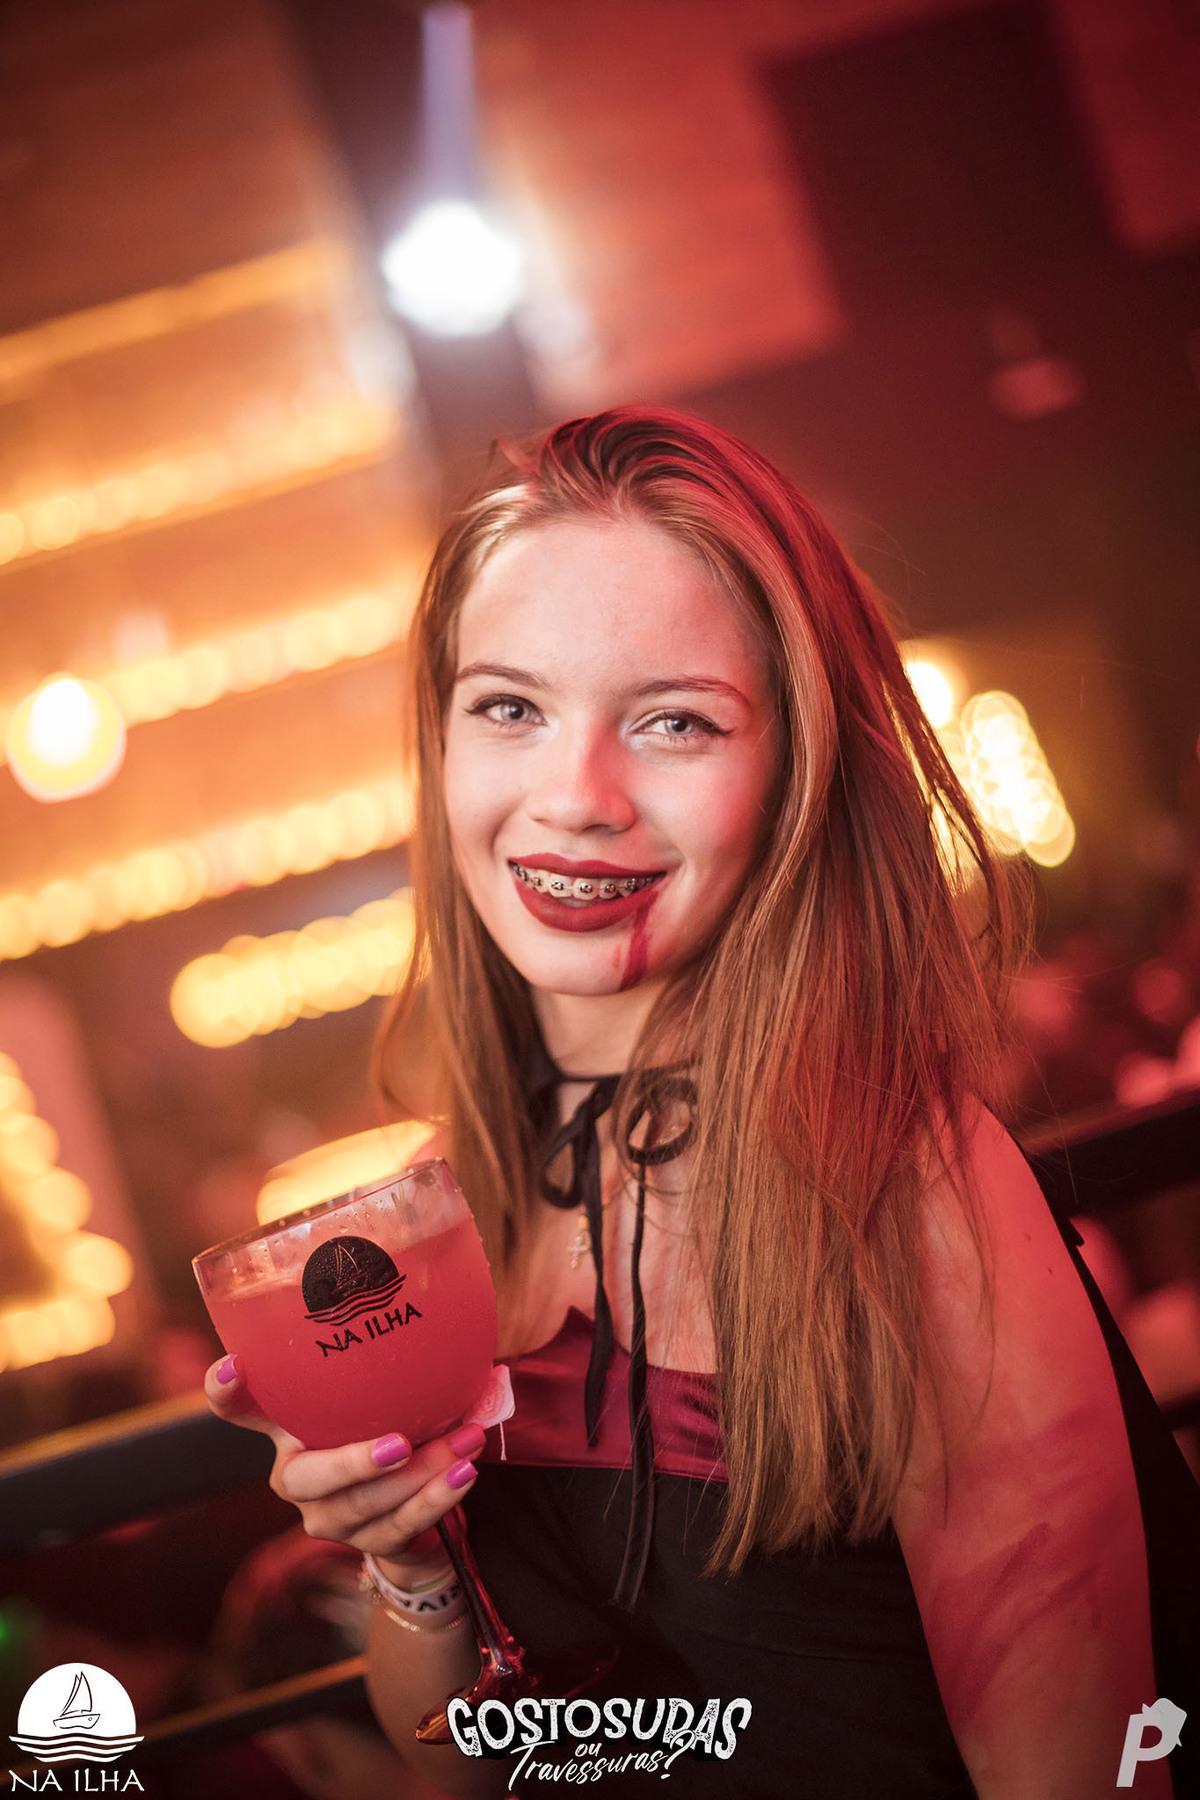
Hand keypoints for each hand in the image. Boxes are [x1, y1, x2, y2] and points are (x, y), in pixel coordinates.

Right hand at [203, 1353, 484, 1581]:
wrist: (407, 1507)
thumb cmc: (388, 1427)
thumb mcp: (382, 1394)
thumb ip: (407, 1367)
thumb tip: (465, 1335)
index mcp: (286, 1425)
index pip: (239, 1405)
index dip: (226, 1389)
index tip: (236, 1366)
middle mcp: (293, 1474)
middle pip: (303, 1476)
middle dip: (352, 1462)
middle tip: (399, 1445)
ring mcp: (324, 1515)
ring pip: (364, 1504)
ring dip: (422, 1474)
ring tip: (465, 1446)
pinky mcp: (360, 1544)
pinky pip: (399, 1525)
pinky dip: (436, 1498)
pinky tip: (464, 1475)